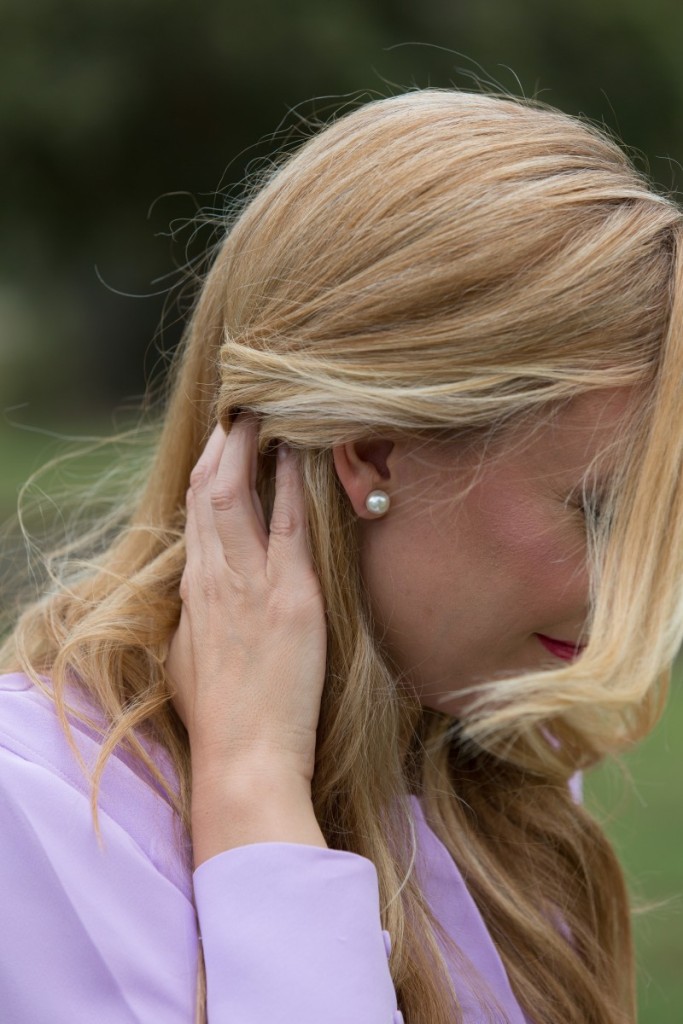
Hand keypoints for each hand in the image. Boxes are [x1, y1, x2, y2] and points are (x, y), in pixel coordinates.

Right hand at [166, 414, 327, 793]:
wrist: (245, 759)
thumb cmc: (220, 715)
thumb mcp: (187, 656)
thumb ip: (193, 612)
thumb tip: (198, 586)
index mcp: (193, 590)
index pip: (195, 510)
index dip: (210, 468)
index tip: (225, 441)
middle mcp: (215, 577)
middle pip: (210, 490)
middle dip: (224, 443)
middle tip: (243, 409)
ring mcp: (251, 584)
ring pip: (238, 496)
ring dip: (250, 449)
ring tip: (268, 413)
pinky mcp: (290, 598)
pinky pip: (289, 526)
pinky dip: (291, 486)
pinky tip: (296, 455)